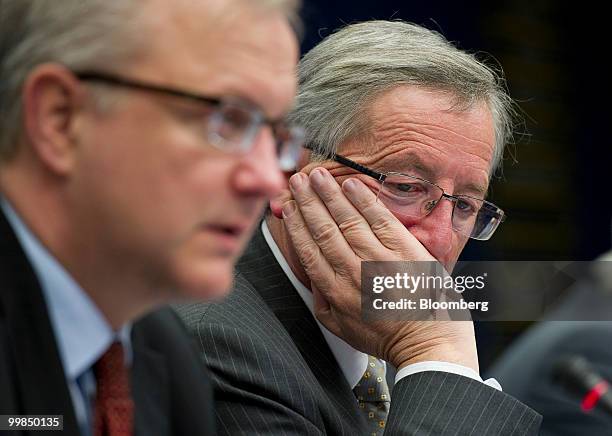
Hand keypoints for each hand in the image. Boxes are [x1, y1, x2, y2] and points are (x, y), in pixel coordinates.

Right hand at [281, 167, 477, 371]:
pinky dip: (364, 200)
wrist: (428, 343)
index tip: (288, 207)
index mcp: (334, 291)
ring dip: (330, 194)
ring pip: (347, 219)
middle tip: (298, 181)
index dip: (296, 224)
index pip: (308, 249)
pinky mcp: (405, 250)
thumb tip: (312, 273)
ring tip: (318, 176)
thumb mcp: (341, 327)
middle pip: (323, 229)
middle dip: (307, 202)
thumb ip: (322, 300)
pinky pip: (380, 219)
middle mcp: (352, 272)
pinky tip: (351, 185)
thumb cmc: (386, 336)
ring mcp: (379, 259)